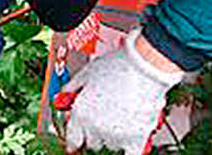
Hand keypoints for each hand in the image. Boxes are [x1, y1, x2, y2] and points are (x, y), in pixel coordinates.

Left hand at [63, 29, 183, 154]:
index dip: (75, 136)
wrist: (145, 65)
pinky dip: (129, 151)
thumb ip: (73, 87)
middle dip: (95, 131)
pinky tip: (129, 146)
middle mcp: (95, 128)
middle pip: (91, 142)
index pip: (72, 139)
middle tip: (104, 117)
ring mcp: (116, 135)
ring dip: (113, 135)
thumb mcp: (87, 71)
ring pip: (111, 145)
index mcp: (81, 113)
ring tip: (122, 117)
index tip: (76, 139)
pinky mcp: (137, 139)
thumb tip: (67, 94)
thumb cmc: (119, 64)